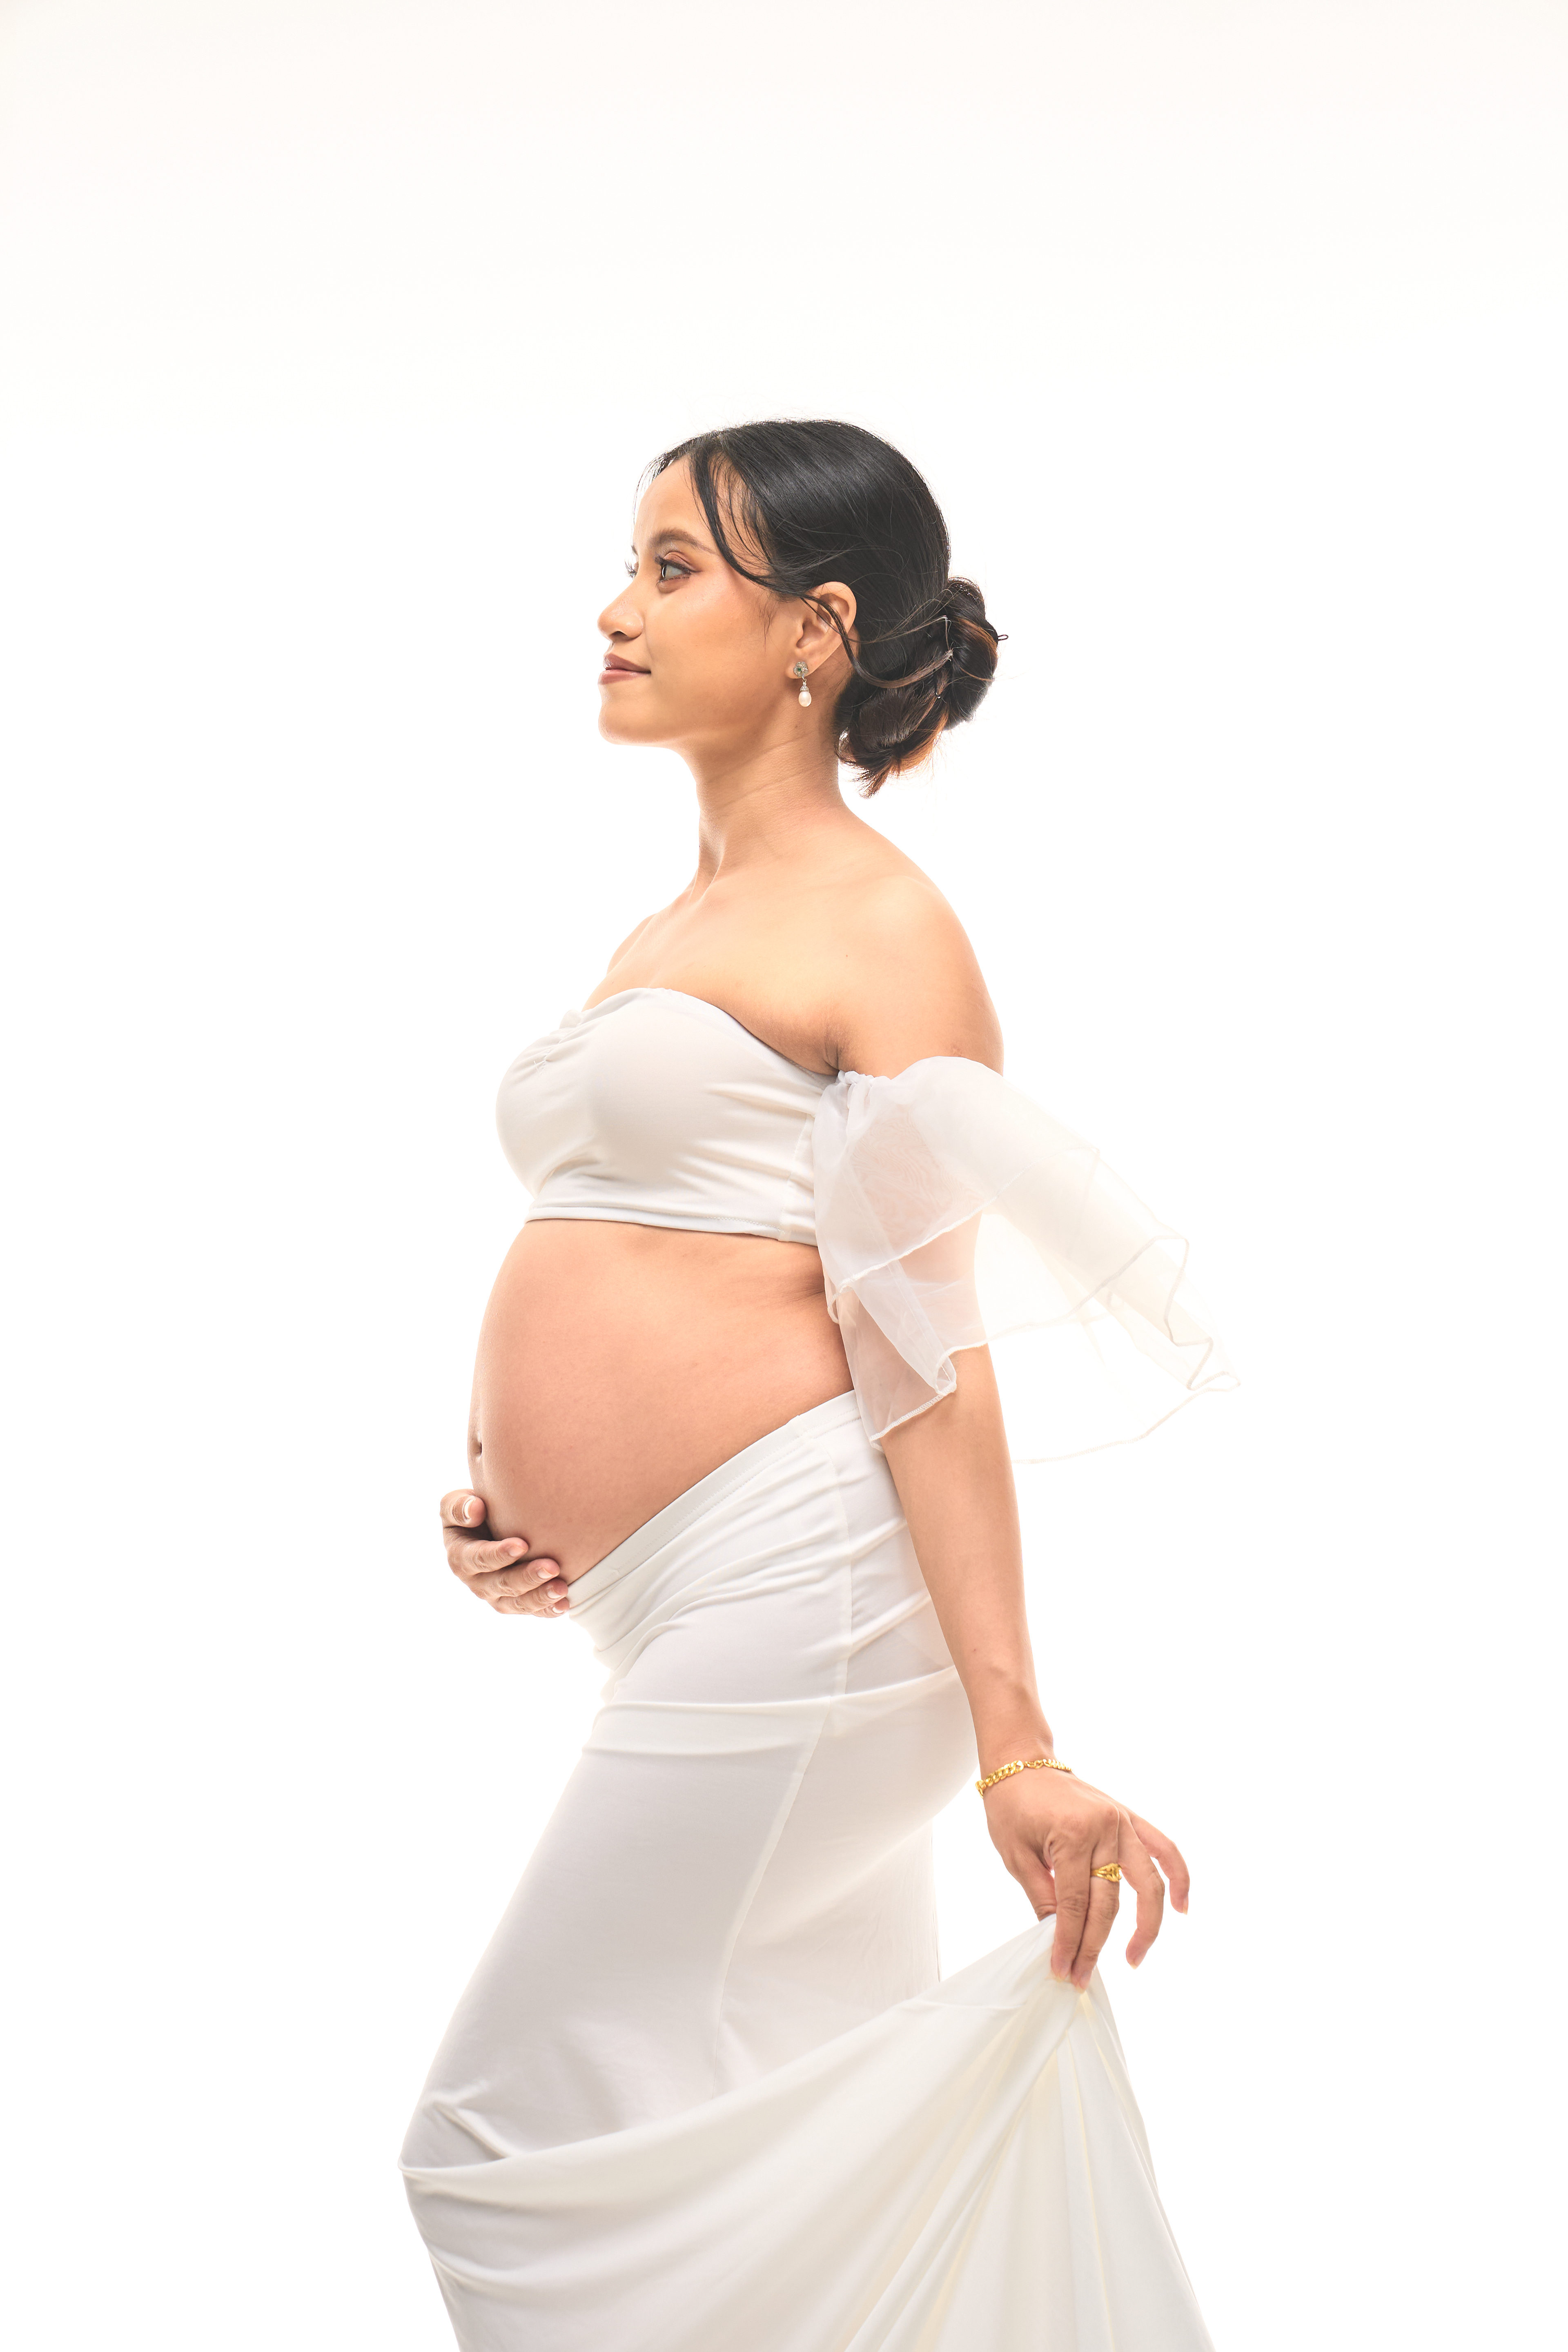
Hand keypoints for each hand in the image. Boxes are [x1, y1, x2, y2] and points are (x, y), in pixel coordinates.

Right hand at [439, 1490, 568, 1617]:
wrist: (488, 1525)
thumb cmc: (473, 1509)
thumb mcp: (455, 1503)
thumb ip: (459, 1506)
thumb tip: (475, 1510)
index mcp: (460, 1557)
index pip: (478, 1559)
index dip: (499, 1554)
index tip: (523, 1545)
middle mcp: (477, 1581)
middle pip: (501, 1584)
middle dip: (527, 1578)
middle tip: (551, 1567)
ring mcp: (496, 1595)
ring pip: (517, 1602)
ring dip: (540, 1597)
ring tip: (561, 1588)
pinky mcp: (514, 1601)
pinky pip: (530, 1610)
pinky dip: (548, 1610)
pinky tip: (564, 1604)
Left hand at [981, 1765, 1189, 1991]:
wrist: (1021, 1760)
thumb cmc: (1012, 1804)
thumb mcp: (1015, 1854)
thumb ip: (1042, 1896)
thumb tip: (1059, 1939)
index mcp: (1072, 1835)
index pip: (1074, 1904)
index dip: (1069, 1942)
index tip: (1063, 1970)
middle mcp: (1104, 1828)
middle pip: (1107, 1901)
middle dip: (1094, 1944)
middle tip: (1082, 1976)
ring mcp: (1121, 1821)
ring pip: (1145, 1884)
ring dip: (1145, 1925)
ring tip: (1134, 1957)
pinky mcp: (1129, 1818)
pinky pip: (1163, 1848)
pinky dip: (1178, 1876)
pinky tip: (1182, 1907)